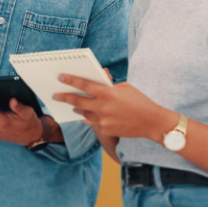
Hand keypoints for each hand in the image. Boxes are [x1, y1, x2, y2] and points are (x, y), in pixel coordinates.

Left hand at [53, 74, 175, 142]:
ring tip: (71, 103)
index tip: (60, 77)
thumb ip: (108, 84)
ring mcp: (103, 120)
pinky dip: (87, 117)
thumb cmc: (139, 102)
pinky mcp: (105, 130)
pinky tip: (84, 114)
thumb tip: (97, 78)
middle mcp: (103, 107)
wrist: (152, 123)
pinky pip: (91, 122)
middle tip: (55, 94)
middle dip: (64, 97)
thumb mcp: (125, 87)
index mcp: (108, 93)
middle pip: (78, 101)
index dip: (71, 80)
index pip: (85, 85)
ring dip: (76, 107)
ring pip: (83, 112)